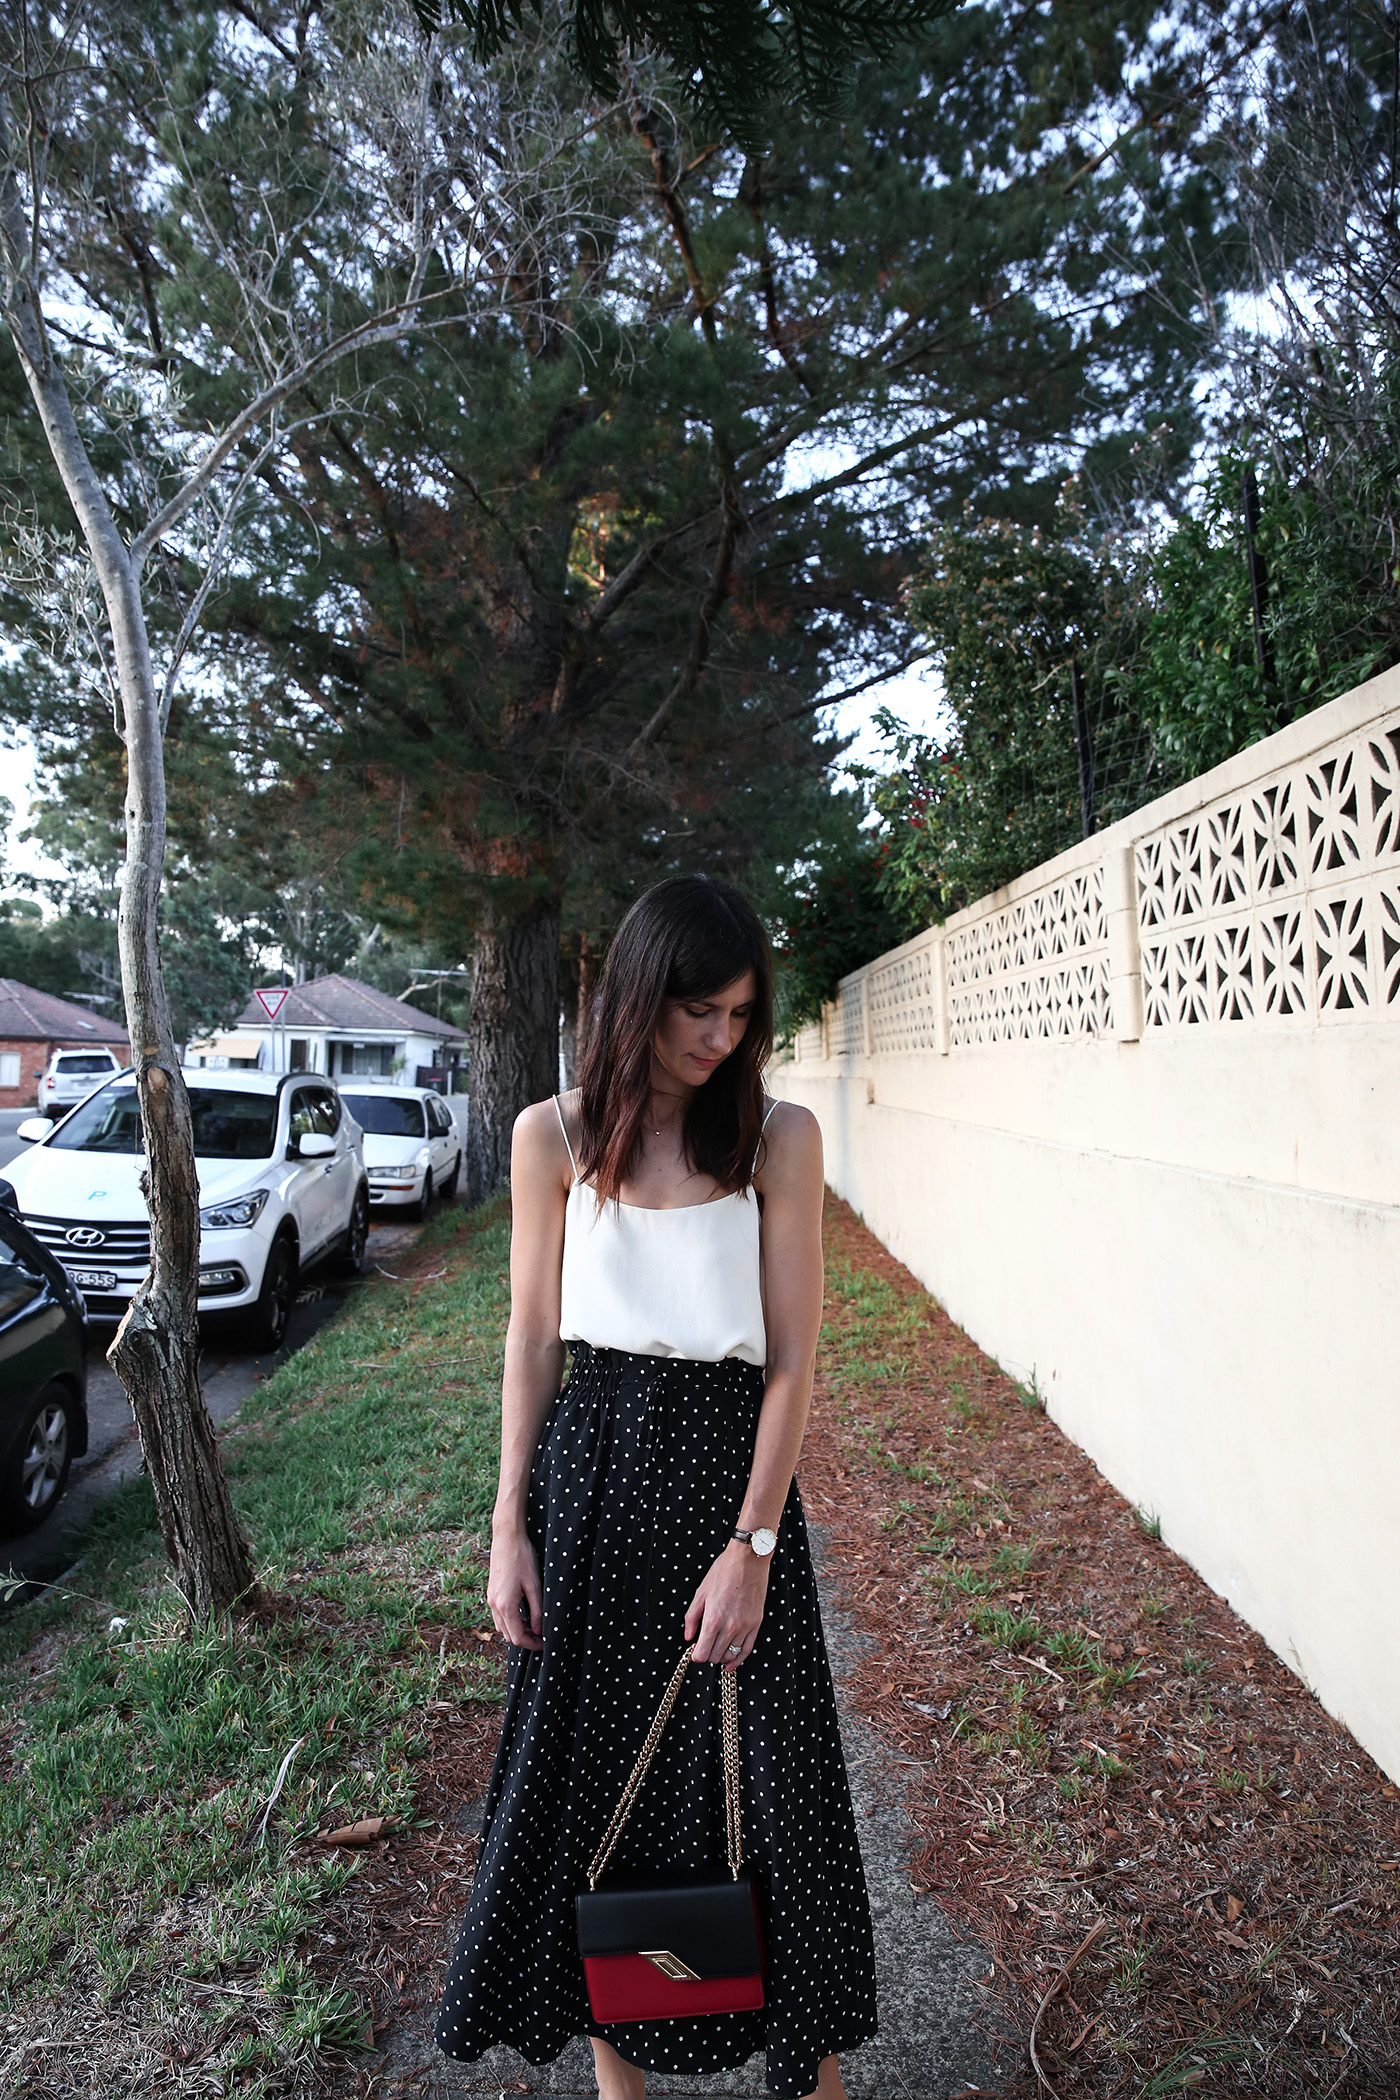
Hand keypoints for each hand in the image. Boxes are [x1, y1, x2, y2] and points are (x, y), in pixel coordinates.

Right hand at [487, 1524, 542, 1650]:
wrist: (507, 1538)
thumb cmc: (522, 1558)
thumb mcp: (534, 1586)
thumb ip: (536, 1610)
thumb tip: (538, 1630)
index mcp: (505, 1605)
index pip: (517, 1637)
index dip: (532, 1644)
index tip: (544, 1643)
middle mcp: (495, 1605)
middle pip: (508, 1635)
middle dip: (525, 1639)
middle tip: (542, 1636)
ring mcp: (491, 1599)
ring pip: (502, 1626)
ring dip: (517, 1630)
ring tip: (534, 1625)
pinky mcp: (492, 1592)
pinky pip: (499, 1615)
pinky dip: (511, 1620)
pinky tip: (524, 1613)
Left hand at [684, 1540, 769, 1668]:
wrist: (748, 1560)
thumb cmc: (723, 1572)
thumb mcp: (701, 1593)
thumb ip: (692, 1618)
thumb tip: (688, 1636)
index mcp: (713, 1619)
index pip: (702, 1654)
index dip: (696, 1655)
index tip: (695, 1651)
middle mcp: (729, 1627)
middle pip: (715, 1657)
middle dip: (707, 1655)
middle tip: (704, 1645)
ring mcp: (745, 1627)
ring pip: (730, 1655)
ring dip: (721, 1656)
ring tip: (716, 1648)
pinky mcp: (756, 1624)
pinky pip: (747, 1650)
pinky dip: (738, 1659)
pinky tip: (731, 1663)